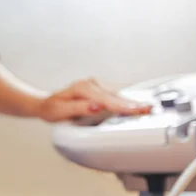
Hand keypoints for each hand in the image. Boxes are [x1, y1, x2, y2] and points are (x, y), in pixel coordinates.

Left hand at [37, 78, 151, 121]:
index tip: (137, 109)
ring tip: (147, 108)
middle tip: (150, 108)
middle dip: (132, 103)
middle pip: (115, 97)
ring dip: (131, 103)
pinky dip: (125, 102)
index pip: (107, 100)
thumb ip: (79, 108)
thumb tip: (97, 107)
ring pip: (117, 96)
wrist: (46, 103)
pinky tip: (136, 106)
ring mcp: (96, 86)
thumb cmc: (51, 109)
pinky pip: (114, 97)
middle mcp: (91, 84)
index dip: (123, 106)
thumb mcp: (60, 111)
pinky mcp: (99, 90)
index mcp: (83, 88)